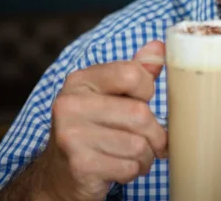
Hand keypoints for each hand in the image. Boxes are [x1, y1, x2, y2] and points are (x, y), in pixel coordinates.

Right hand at [40, 41, 167, 200]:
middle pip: (140, 114)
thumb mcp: (111, 94)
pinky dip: (134, 171)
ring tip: (135, 155)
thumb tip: (159, 47)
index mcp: (81, 80)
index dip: (148, 90)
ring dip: (146, 156)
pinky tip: (121, 168)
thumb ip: (136, 70)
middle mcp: (70, 104)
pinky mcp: (79, 165)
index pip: (133, 74)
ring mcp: (71, 136)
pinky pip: (129, 168)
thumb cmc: (96, 127)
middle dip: (155, 133)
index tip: (143, 100)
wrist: (61, 173)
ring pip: (138, 145)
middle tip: (152, 140)